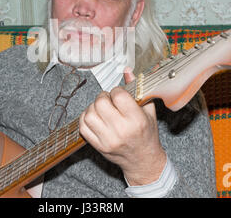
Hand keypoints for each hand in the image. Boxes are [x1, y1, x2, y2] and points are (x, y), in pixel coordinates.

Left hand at [79, 67, 166, 185]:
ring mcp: (107, 140)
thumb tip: (127, 71)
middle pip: (100, 103)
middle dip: (103, 97)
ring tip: (102, 109)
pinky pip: (82, 127)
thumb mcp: (148, 111)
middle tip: (109, 100)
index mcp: (136, 120)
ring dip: (93, 107)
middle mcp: (121, 130)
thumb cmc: (147, 134)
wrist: (143, 160)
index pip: (118, 95)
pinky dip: (85, 118)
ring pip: (88, 114)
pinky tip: (95, 118)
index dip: (116, 91)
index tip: (119, 94)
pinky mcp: (98, 146)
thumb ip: (137, 89)